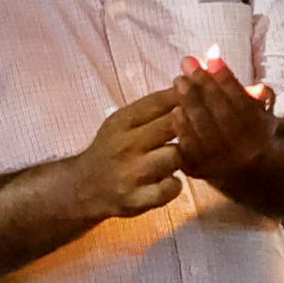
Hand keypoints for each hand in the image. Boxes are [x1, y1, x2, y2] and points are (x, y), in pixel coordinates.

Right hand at [71, 87, 189, 221]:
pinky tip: (167, 180)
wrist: (82, 188)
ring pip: (175, 156)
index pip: (158, 101)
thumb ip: (153, 107)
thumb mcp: (123, 122)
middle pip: (171, 125)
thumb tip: (190, 82)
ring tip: (176, 158)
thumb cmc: (111, 149)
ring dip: (181, 156)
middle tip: (199, 128)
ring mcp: (130, 174)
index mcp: (122, 121)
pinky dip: (174, 185)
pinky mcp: (136, 200)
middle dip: (190, 123)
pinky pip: (171, 188)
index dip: (185, 95)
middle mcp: (125, 145)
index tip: (201, 95)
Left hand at [168, 57, 277, 181]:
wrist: (240, 168)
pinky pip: (189, 148)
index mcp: (262, 129)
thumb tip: (232, 65)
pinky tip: (175, 109)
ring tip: (179, 80)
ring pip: (205, 130)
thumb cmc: (244, 124)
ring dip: (190, 103)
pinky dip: (182, 128)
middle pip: (223, 114)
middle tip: (188, 62)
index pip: (243, 100)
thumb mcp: (256, 106)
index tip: (211, 55)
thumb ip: (244, 85)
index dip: (226, 78)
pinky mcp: (200, 170)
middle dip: (204, 85)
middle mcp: (246, 148)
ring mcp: (223, 162)